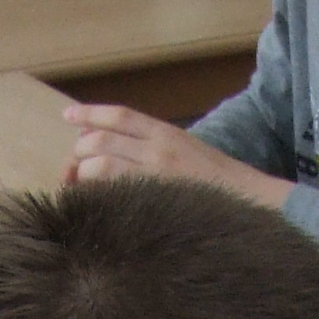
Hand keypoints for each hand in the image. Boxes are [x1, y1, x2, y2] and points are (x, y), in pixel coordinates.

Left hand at [61, 103, 285, 201]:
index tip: (68, 118)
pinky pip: (111, 192)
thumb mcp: (190, 154)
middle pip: (100, 140)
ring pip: (98, 166)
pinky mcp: (153, 199)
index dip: (89, 114)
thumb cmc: (221, 186)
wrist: (250, 202)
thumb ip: (157, 150)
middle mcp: (157, 148)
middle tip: (68, 170)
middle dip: (77, 153)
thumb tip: (119, 155)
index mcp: (166, 133)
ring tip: (76, 190)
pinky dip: (94, 195)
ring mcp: (154, 174)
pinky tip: (90, 204)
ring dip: (80, 176)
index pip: (119, 115)